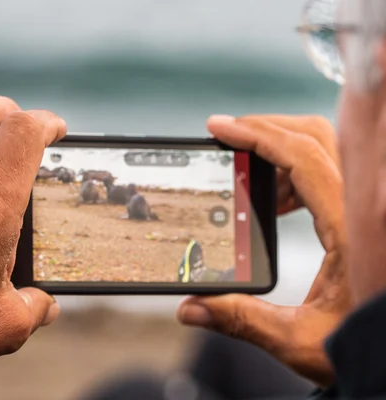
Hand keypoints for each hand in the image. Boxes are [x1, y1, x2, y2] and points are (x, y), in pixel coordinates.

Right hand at [178, 115, 349, 386]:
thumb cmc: (370, 343)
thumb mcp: (301, 340)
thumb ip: (242, 321)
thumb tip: (192, 308)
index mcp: (353, 230)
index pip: (302, 158)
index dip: (257, 135)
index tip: (220, 128)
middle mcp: (366, 209)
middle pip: (316, 137)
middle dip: (266, 129)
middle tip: (227, 137)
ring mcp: (368, 209)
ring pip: (325, 149)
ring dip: (280, 151)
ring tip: (246, 175)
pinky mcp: (364, 216)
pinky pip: (330, 172)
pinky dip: (296, 172)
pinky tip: (277, 201)